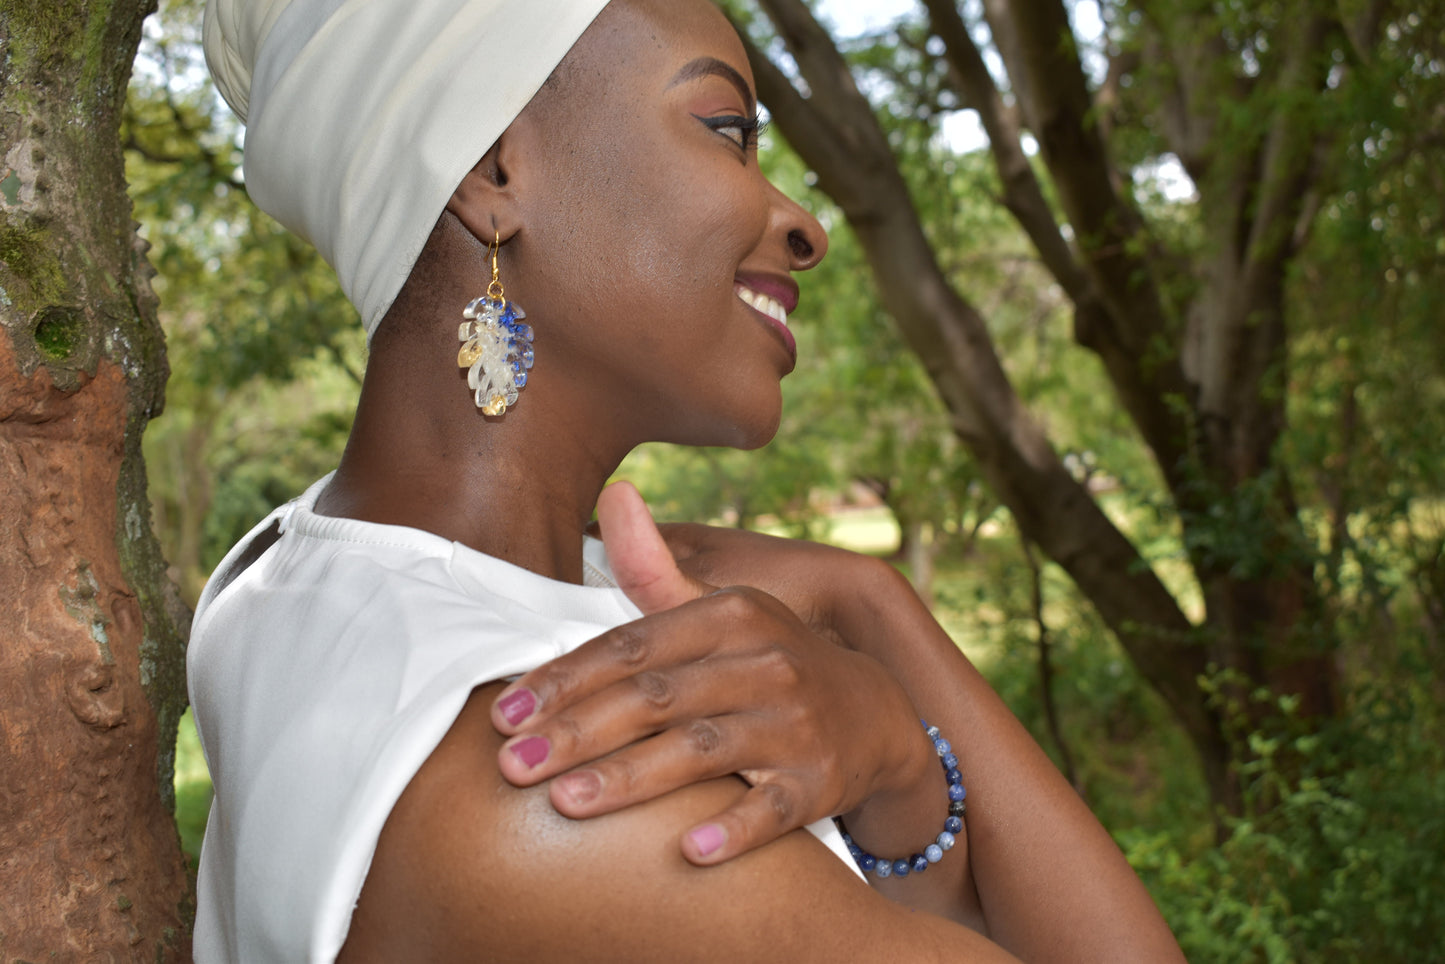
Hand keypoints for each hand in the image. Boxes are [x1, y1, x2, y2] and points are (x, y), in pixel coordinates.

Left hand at [489, 481, 937, 865]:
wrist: (877, 715)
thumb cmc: (770, 663)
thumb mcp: (724, 612)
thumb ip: (657, 570)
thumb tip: (613, 494)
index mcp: (731, 615)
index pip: (632, 647)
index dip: (565, 680)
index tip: (504, 714)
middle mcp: (765, 662)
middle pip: (657, 698)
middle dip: (578, 731)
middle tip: (511, 766)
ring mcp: (797, 723)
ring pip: (704, 749)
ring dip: (633, 778)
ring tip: (566, 802)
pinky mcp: (822, 779)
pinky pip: (774, 808)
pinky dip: (734, 829)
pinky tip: (688, 850)